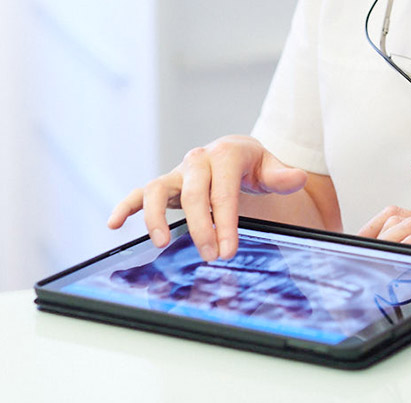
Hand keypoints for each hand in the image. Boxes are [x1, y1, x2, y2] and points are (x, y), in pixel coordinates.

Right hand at [106, 135, 307, 261]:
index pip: (224, 191)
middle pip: (194, 194)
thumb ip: (281, 176)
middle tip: (211, 257)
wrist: (234, 155)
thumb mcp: (271, 168)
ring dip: (156, 217)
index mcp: (227, 154)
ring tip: (163, 243)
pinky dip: (125, 206)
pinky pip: (139, 193)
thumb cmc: (253, 166)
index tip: (229, 250)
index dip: (226, 222)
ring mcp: (178, 173)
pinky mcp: (164, 185)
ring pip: (157, 189)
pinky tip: (114, 224)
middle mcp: (198, 160)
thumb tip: (296, 177)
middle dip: (201, 227)